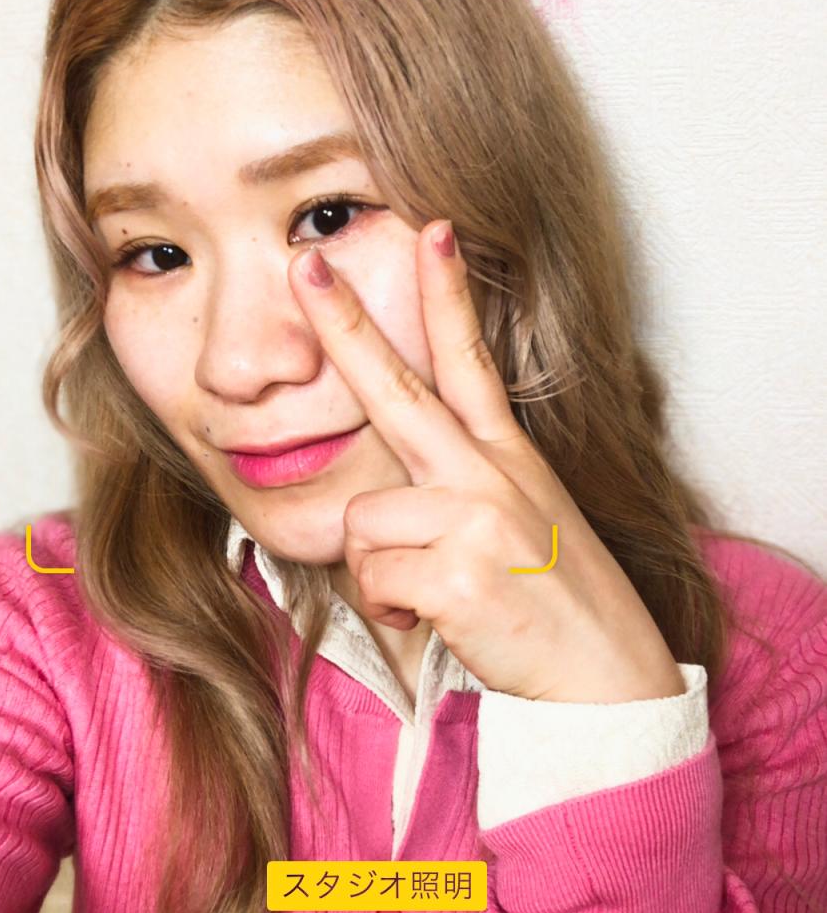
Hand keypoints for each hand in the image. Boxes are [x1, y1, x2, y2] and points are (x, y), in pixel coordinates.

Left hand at [286, 222, 685, 703]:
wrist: (609, 683)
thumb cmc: (558, 607)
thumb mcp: (524, 525)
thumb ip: (462, 492)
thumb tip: (387, 499)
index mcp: (507, 459)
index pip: (472, 361)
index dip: (448, 295)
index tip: (433, 229)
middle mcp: (490, 476)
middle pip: (398, 390)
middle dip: (346, 324)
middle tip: (304, 266)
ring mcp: (477, 520)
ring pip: (362, 523)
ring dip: (381, 571)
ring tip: (432, 596)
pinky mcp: (460, 573)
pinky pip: (374, 581)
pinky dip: (393, 611)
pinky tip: (438, 621)